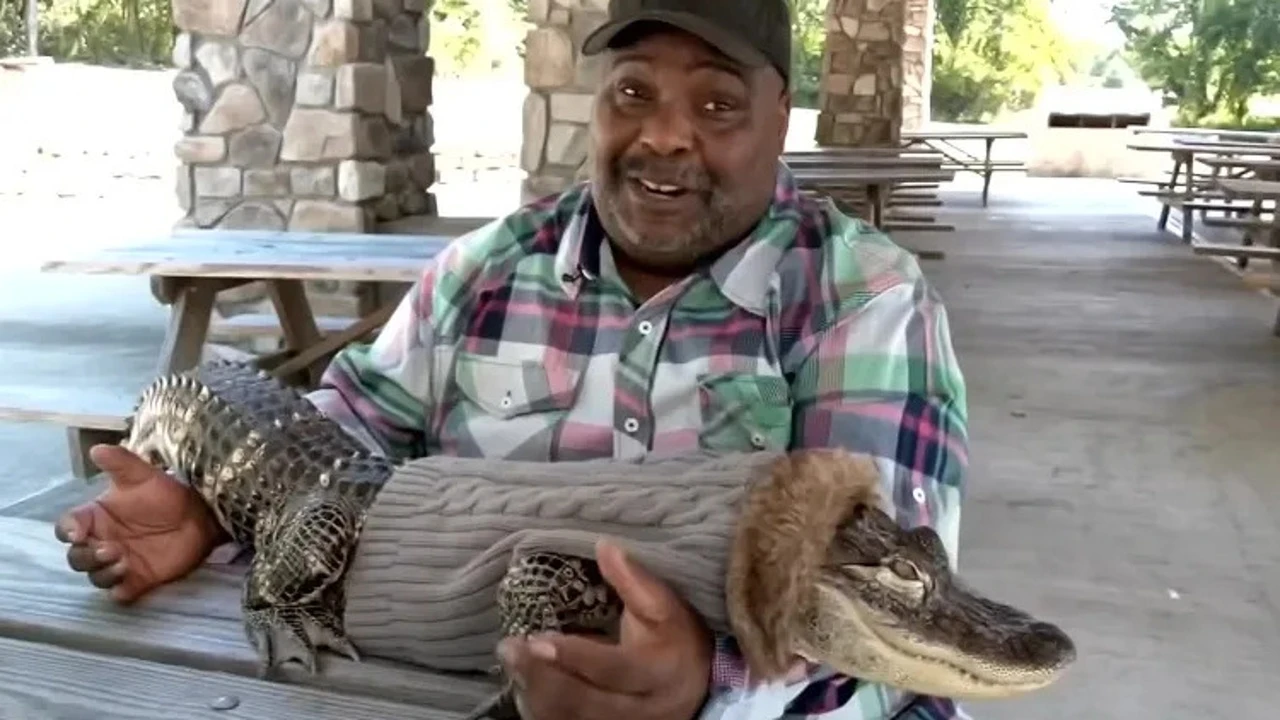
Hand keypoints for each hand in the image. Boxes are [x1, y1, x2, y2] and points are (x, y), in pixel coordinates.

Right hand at [53, 443, 225, 602]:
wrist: (200, 516)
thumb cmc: (166, 494)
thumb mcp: (144, 476)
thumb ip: (121, 463)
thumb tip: (98, 449)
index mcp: (95, 517)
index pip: (67, 527)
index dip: (67, 531)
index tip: (78, 532)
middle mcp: (101, 542)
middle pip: (76, 557)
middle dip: (86, 556)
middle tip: (110, 549)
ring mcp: (118, 563)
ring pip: (95, 576)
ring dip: (103, 573)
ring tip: (124, 561)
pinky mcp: (137, 579)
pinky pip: (120, 594)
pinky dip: (119, 592)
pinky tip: (126, 587)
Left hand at [497, 538, 712, 719]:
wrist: (695, 689)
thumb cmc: (676, 640)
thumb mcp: (665, 607)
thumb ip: (634, 580)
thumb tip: (604, 545)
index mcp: (659, 673)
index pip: (614, 670)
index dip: (575, 657)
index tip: (536, 639)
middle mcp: (641, 710)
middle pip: (585, 704)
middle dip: (542, 678)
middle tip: (509, 648)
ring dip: (534, 693)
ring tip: (511, 662)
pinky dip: (540, 708)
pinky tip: (523, 683)